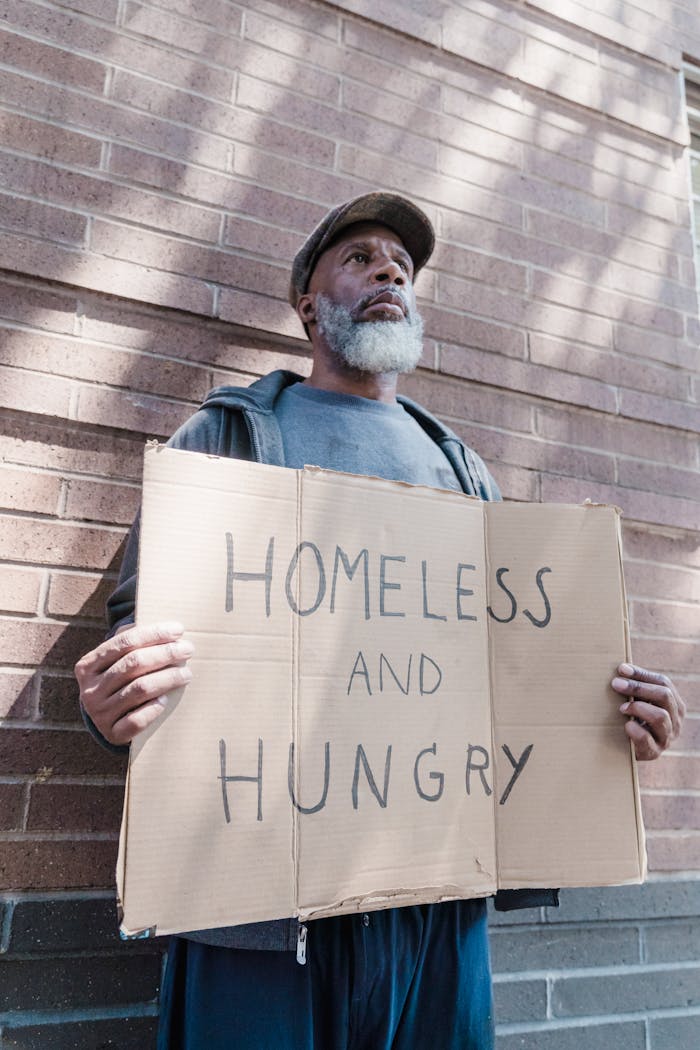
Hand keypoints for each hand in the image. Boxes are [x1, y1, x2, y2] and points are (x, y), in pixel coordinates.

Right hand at [75, 622, 193, 746]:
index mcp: (87, 666)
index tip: (178, 629)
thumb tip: (165, 626)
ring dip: (168, 678)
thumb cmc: (120, 682)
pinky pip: (136, 720)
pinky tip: (166, 700)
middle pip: (133, 664)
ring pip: (139, 689)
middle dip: (165, 653)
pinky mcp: (112, 734)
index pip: (124, 642)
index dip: (154, 634)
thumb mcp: (115, 661)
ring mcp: (99, 714)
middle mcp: (90, 690)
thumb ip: (131, 642)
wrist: (107, 721)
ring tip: (186, 673)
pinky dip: (153, 708)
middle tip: (188, 649)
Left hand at [612, 662, 685, 760]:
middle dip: (638, 687)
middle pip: (665, 696)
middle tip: (616, 684)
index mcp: (675, 705)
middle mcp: (676, 721)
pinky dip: (634, 729)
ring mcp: (666, 738)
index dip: (642, 674)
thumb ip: (637, 687)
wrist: (630, 751)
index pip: (664, 683)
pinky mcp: (653, 752)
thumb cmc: (636, 719)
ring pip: (660, 717)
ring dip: (638, 707)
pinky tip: (625, 725)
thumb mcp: (640, 702)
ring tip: (621, 707)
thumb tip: (622, 668)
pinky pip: (646, 739)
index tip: (621, 669)